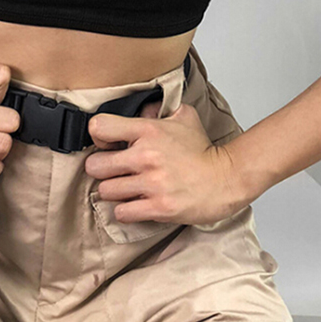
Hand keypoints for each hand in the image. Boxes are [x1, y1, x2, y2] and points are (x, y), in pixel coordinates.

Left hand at [85, 100, 252, 226]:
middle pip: (95, 165)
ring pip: (106, 191)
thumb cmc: (203, 150)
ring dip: (113, 191)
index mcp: (148, 130)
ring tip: (124, 188)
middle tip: (111, 170)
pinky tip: (135, 204)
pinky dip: (125, 210)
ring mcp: (151, 183)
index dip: (98, 136)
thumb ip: (158, 109)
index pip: (100, 127)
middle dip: (100, 168)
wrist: (225, 178)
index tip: (106, 144)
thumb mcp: (183, 117)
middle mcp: (145, 155)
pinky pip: (123, 212)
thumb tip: (141, 108)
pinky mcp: (158, 208)